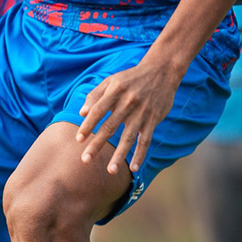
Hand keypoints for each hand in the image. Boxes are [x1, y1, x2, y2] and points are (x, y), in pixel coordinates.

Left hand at [75, 56, 183, 174]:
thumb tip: (81, 113)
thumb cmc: (132, 77)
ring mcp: (142, 112)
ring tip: (110, 171)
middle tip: (85, 160)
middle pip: (110, 127)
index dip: (88, 125)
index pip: (98, 110)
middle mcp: (128, 102)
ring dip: (119, 155)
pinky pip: (146, 140)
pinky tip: (133, 167)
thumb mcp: (112, 80)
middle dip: (97, 144)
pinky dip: (140, 154)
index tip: (78, 139)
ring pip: (129, 137)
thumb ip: (95, 95)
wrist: (162, 70)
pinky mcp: (153, 119)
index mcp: (115, 91)